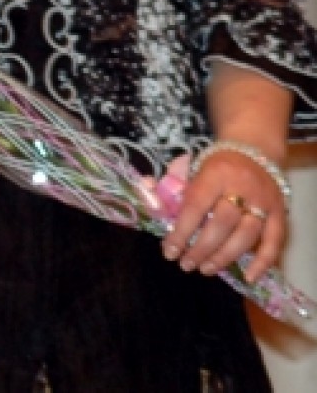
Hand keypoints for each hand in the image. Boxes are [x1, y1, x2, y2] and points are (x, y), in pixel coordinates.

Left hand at [162, 148, 286, 281]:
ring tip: (205, 269)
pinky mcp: (280, 213)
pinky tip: (250, 277)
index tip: (169, 251)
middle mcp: (242, 187)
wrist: (253, 149)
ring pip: (246, 235)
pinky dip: (263, 262)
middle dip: (202, 248)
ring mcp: (264, 201)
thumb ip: (171, 185)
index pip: (196, 206)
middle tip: (186, 264)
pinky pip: (275, 241)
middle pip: (222, 224)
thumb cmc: (215, 164)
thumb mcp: (190, 166)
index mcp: (215, 174)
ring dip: (225, 257)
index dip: (182, 231)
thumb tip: (149, 199)